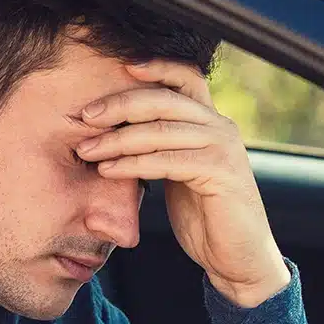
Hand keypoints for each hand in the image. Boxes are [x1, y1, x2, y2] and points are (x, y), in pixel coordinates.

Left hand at [76, 60, 290, 307]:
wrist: (237, 257)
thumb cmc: (203, 214)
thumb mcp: (178, 170)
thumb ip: (159, 145)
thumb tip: (113, 128)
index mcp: (210, 121)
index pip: (185, 77)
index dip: (156, 66)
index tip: (121, 67)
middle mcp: (221, 127)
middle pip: (164, 99)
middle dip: (119, 105)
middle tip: (85, 117)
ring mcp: (223, 149)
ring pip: (161, 130)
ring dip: (117, 139)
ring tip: (87, 150)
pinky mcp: (221, 174)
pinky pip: (167, 161)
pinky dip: (133, 164)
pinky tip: (109, 170)